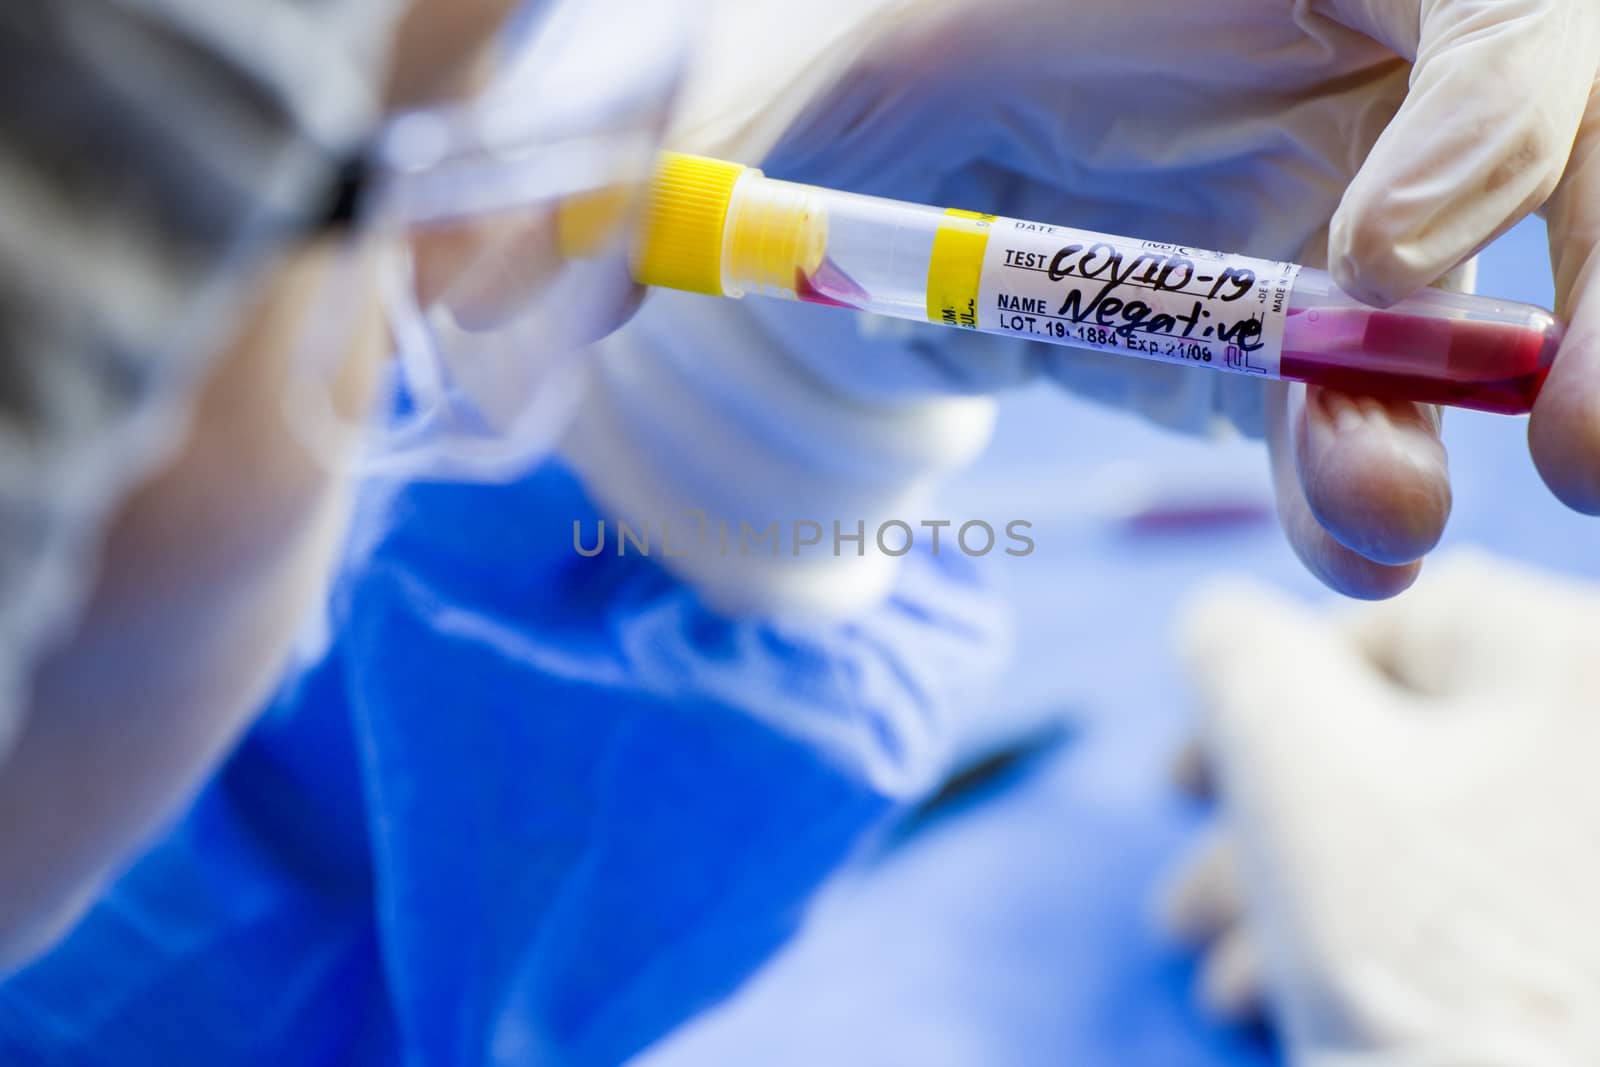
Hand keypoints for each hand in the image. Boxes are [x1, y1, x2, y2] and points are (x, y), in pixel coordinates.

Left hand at [663, 0, 1599, 598]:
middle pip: (1566, 144)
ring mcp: (1352, 212)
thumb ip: (699, 157)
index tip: (1385, 240)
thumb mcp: (790, 109)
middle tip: (1563, 436)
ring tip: (1377, 523)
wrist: (899, 211)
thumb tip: (523, 261)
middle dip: (1582, 285)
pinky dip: (1356, 477)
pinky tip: (1339, 536)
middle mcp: (1352, 72)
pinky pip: (1371, 412)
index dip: (1489, 100)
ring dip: (1446, 421)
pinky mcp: (1309, 347)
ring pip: (1477, 310)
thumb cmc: (856, 111)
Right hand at [1162, 551, 1599, 1061]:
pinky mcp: (1598, 942)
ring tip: (1229, 990)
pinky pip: (1488, 907)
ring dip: (1308, 901)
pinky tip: (1306, 1005)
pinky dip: (1389, 942)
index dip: (1256, 695)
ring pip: (1438, 841)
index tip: (1182, 791)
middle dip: (1268, 833)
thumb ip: (1239, 659)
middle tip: (1185, 914)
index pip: (1392, 626)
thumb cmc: (1434, 943)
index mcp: (1569, 660)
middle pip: (1408, 748)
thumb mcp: (1293, 767)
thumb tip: (1221, 622)